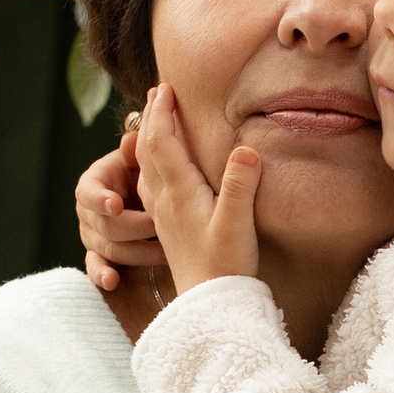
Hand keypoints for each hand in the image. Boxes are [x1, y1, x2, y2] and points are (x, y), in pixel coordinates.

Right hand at [76, 119, 168, 299]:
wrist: (144, 195)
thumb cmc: (143, 173)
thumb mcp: (139, 160)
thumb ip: (133, 151)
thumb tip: (129, 140)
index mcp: (92, 183)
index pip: (88, 192)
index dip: (100, 199)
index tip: (116, 204)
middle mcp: (87, 211)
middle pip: (104, 224)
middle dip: (133, 228)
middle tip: (160, 228)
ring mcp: (91, 236)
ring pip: (107, 248)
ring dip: (135, 252)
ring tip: (164, 253)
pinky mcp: (98, 255)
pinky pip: (95, 267)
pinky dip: (102, 275)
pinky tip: (112, 282)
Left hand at [135, 84, 263, 293]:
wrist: (209, 306)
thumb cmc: (226, 266)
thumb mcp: (238, 225)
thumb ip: (240, 185)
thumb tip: (246, 149)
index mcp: (180, 192)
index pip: (162, 142)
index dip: (162, 112)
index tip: (166, 86)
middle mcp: (165, 200)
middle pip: (148, 148)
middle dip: (152, 117)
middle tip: (158, 90)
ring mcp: (163, 213)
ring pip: (146, 166)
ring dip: (148, 136)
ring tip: (154, 117)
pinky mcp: (168, 226)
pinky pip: (151, 184)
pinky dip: (151, 162)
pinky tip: (157, 164)